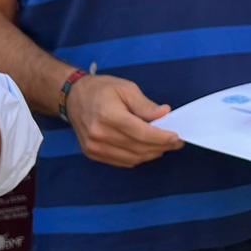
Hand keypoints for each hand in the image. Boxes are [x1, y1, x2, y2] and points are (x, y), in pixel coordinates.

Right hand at [65, 73, 179, 167]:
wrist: (73, 97)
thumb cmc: (101, 89)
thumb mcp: (126, 88)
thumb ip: (146, 105)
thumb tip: (165, 114)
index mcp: (108, 115)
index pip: (141, 133)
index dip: (162, 138)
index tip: (177, 137)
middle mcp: (99, 134)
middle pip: (138, 148)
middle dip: (161, 147)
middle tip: (175, 142)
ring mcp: (94, 147)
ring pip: (132, 159)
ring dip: (151, 154)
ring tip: (164, 145)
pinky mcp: (92, 154)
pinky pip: (122, 162)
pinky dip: (138, 158)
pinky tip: (147, 149)